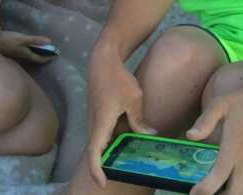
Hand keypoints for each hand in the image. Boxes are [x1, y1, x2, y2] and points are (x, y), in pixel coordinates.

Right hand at [0, 30, 56, 63]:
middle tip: (50, 53)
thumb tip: (50, 42)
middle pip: (34, 57)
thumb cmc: (6, 40)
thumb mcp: (21, 39)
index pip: (39, 58)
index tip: (55, 55)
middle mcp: (20, 55)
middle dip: (42, 55)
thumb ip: (35, 40)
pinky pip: (22, 52)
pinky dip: (28, 50)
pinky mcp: (9, 50)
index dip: (48, 57)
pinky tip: (26, 47)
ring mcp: (14, 53)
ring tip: (41, 50)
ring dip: (35, 52)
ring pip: (28, 55)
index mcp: (24, 53)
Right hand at [85, 44, 156, 187]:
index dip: (97, 171)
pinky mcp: (96, 114)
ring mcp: (93, 119)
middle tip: (120, 175)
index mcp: (101, 123)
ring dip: (108, 153)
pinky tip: (123, 141)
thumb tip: (149, 134)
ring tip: (123, 161)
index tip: (103, 184)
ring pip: (99, 141)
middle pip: (96, 151)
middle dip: (104, 166)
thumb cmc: (117, 78)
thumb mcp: (133, 99)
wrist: (103, 61)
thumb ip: (139, 120)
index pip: (94, 153)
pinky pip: (101, 133)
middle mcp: (94, 124)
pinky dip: (109, 141)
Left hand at [187, 85, 242, 194]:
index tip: (195, 193)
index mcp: (233, 148)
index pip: (217, 177)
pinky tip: (240, 189)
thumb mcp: (221, 105)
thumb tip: (190, 136)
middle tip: (206, 194)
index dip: (205, 189)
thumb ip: (205, 121)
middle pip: (235, 192)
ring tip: (222, 192)